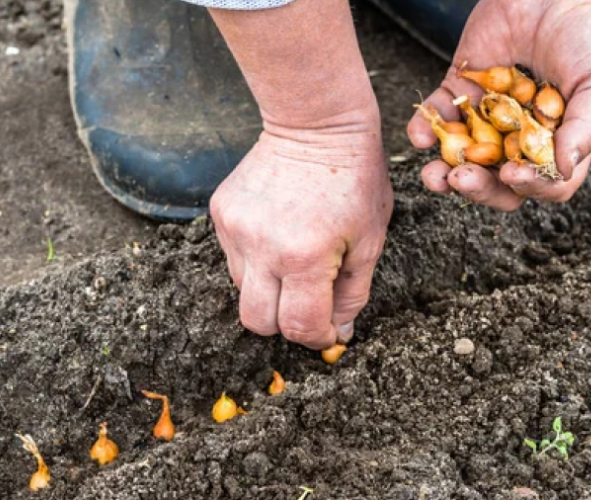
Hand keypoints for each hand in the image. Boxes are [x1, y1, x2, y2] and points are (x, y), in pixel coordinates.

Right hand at [210, 127, 392, 349]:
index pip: (298, 326)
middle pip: (257, 322)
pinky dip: (256, 259)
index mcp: (306, 256)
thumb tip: (337, 333)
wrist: (315, 123)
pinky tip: (278, 231)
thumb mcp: (370, 240)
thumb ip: (352, 294)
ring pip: (244, 291)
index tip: (328, 330)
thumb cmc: (354, 179)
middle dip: (284, 324)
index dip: (316, 337)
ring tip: (296, 255)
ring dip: (270, 288)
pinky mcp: (220, 213)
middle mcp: (263, 246)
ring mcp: (236, 228)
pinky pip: (234, 258)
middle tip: (308, 304)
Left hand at [408, 0, 590, 209]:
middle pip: (497, 181)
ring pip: (462, 158)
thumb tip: (565, 167)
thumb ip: (587, 125)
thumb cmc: (590, 35)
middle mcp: (520, 137)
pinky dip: (424, 129)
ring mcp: (487, 116)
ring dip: (444, 173)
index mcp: (557, 143)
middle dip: (478, 188)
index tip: (513, 175)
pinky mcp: (461, 90)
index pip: (543, 183)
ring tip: (434, 175)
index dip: (528, 187)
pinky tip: (420, 136)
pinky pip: (438, 117)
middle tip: (462, 180)